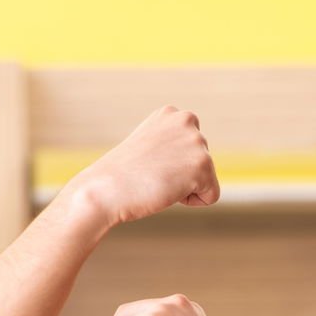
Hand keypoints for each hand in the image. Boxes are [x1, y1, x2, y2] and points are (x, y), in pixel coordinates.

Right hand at [57, 106, 220, 227]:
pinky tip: (167, 191)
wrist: (104, 190)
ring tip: (158, 181)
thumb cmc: (120, 177)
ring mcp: (197, 141)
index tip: (148, 165)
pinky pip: (211, 196)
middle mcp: (186, 120)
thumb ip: (169, 146)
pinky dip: (192, 202)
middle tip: (151, 175)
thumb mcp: (147, 149)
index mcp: (171, 113)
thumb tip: (183, 159)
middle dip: (181, 176)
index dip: (172, 166)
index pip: (190, 150)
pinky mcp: (203, 164)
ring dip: (184, 188)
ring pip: (206, 179)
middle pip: (202, 164)